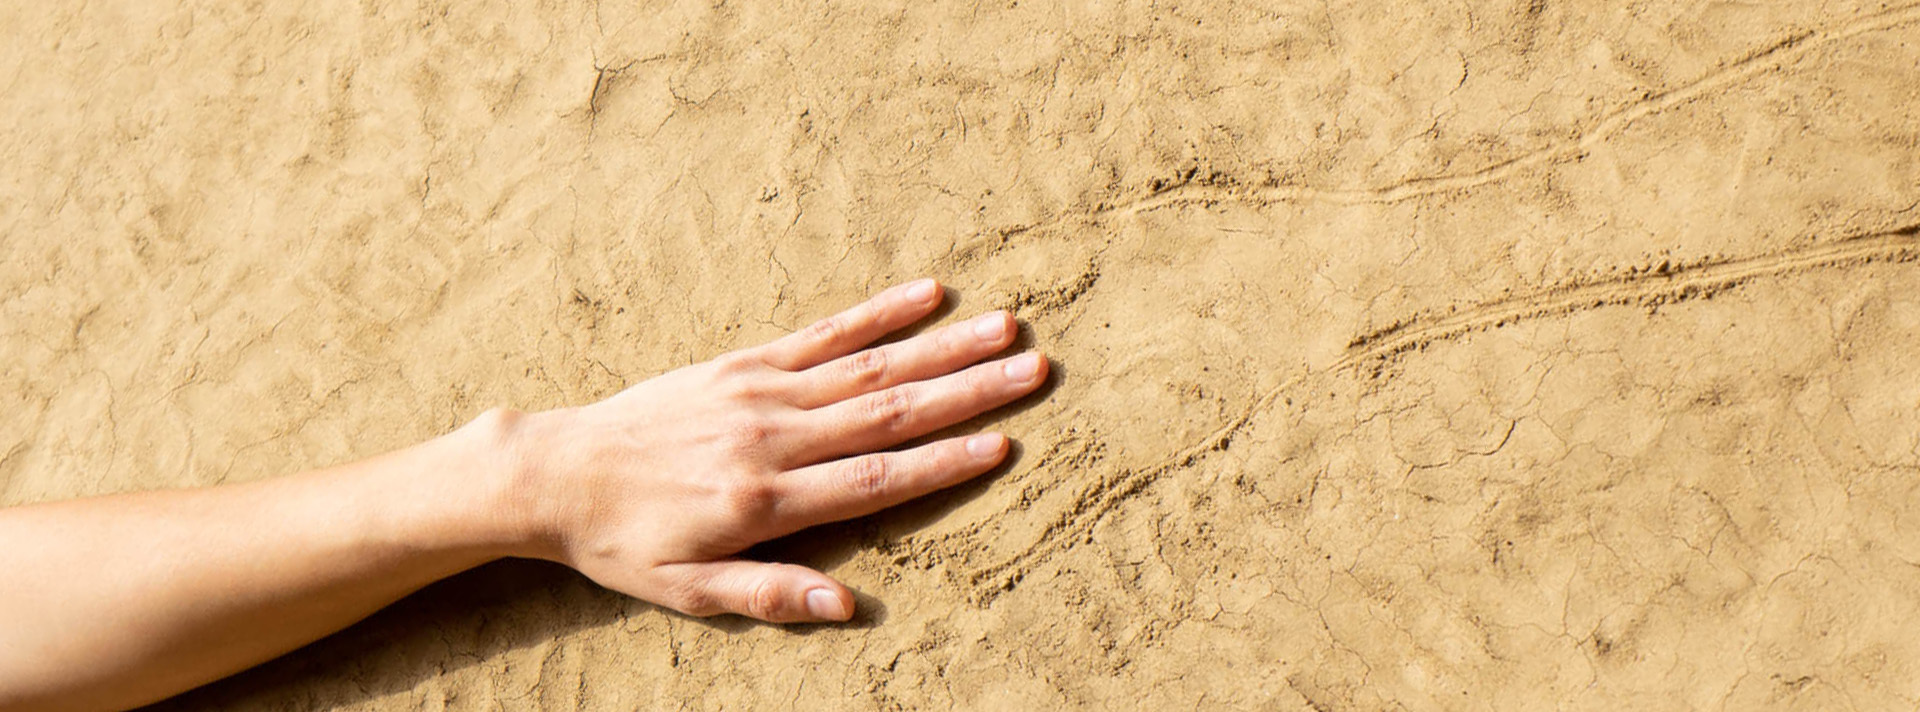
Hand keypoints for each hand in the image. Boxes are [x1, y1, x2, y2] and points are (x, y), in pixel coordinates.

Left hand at [497, 279, 1045, 622]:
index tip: (1001, 443)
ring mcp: (760, 392)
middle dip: (966, 391)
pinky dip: (878, 313)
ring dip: (941, 345)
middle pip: (887, 413)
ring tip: (1005, 327)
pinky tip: (927, 295)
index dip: (941, 464)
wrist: (557, 473)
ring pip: (867, 366)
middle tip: (1034, 369)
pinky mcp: (744, 363)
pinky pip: (822, 334)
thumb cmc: (626, 543)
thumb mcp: (688, 591)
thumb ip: (770, 596)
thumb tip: (848, 611)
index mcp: (764, 501)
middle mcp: (771, 438)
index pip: (872, 480)